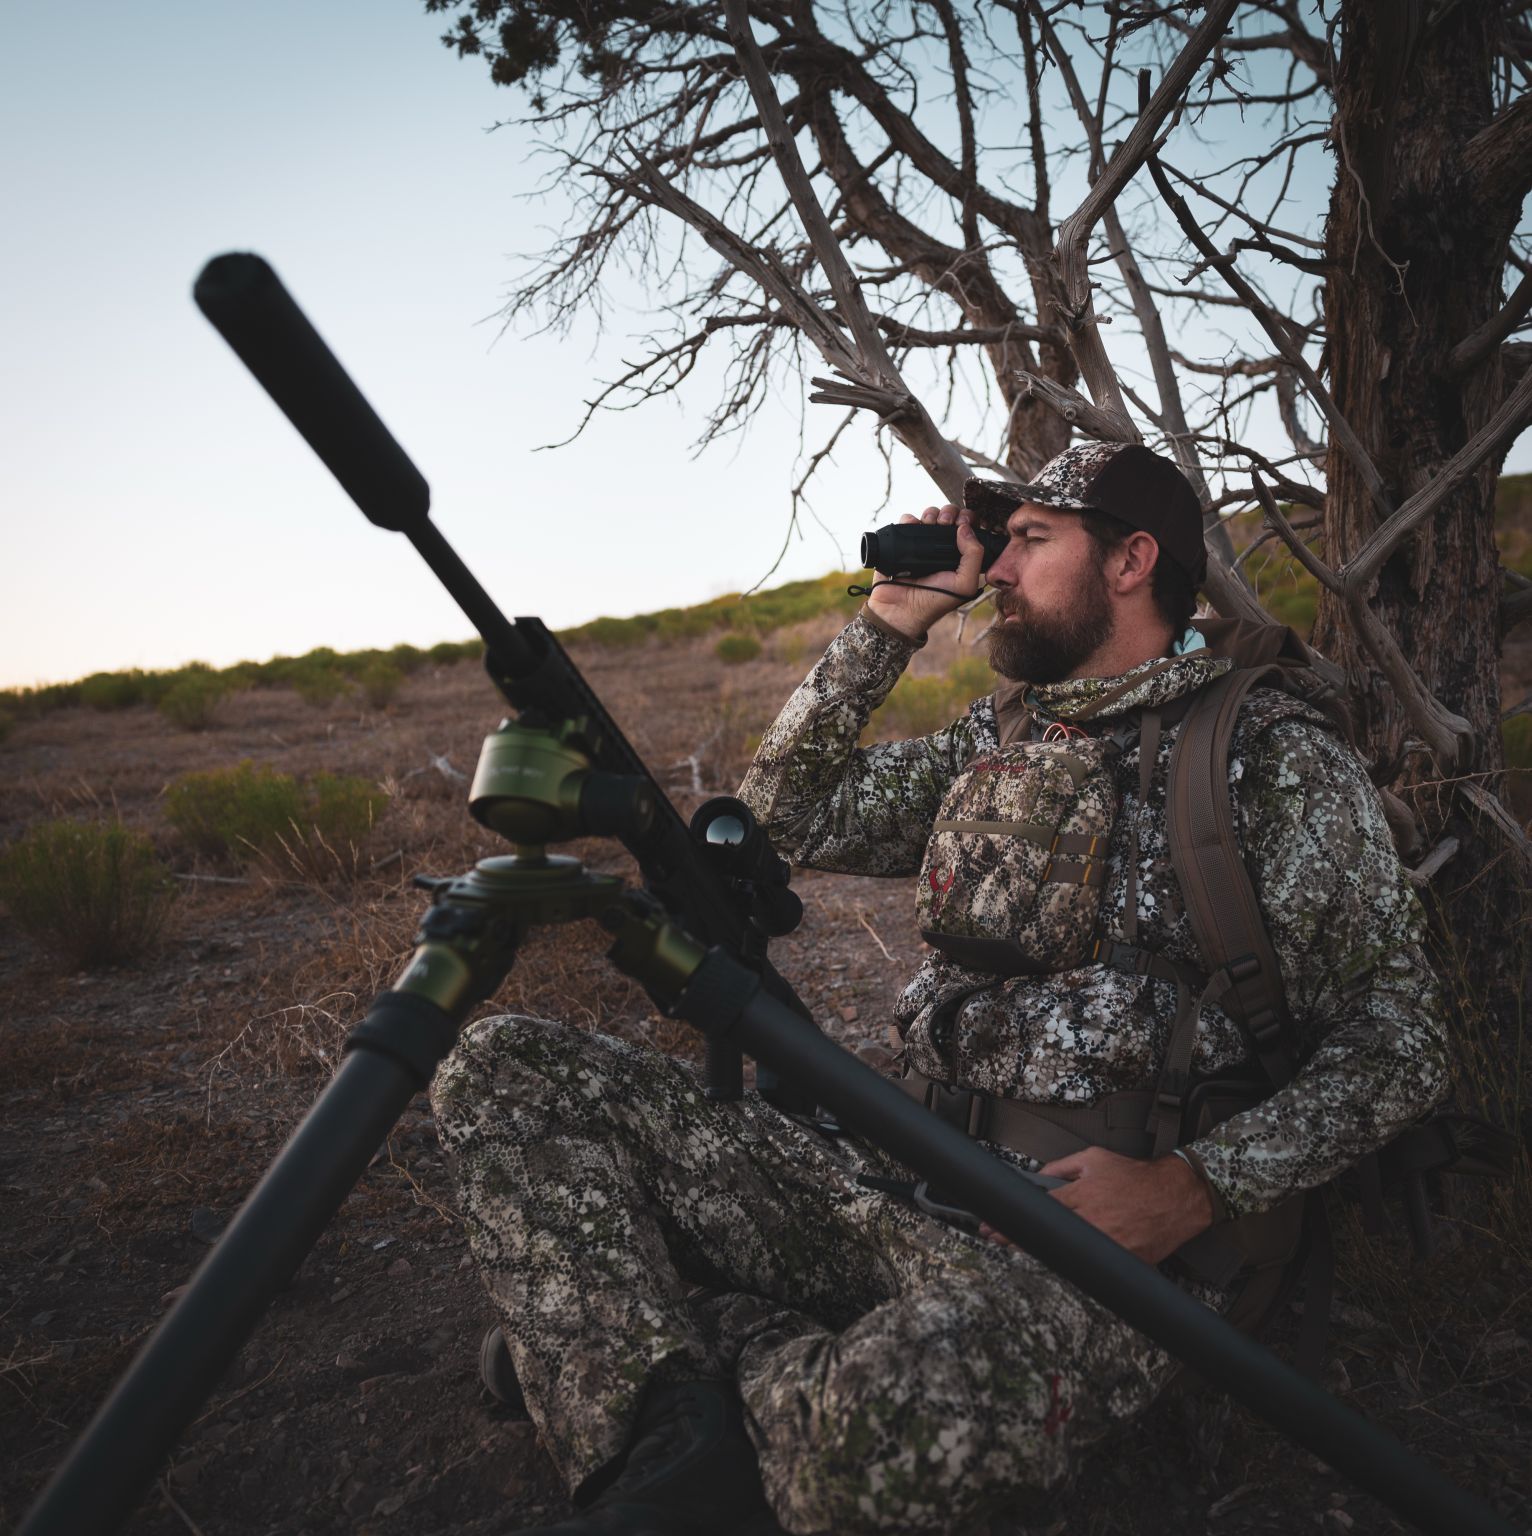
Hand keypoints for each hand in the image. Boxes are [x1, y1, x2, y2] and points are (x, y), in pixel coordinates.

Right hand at [865, 504, 988, 642]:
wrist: (900, 609)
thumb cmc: (934, 602)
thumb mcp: (964, 585)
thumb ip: (973, 556)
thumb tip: (965, 528)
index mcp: (958, 555)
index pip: (968, 527)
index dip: (968, 519)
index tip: (964, 522)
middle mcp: (941, 547)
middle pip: (949, 516)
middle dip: (950, 513)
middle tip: (946, 523)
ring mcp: (920, 544)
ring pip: (929, 515)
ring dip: (932, 513)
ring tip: (929, 524)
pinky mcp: (901, 543)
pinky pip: (906, 521)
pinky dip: (910, 519)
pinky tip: (913, 526)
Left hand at [978, 1147, 1214, 1264]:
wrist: (1175, 1196)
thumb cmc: (1137, 1177)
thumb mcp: (1094, 1159)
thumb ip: (1061, 1167)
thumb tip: (1038, 1176)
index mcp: (1082, 1196)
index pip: (1037, 1212)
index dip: (1011, 1222)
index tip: (992, 1227)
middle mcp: (1092, 1221)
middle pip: (1047, 1238)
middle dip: (1018, 1240)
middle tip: (999, 1239)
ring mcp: (1108, 1244)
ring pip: (1067, 1256)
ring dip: (1046, 1254)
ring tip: (1030, 1248)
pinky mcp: (1123, 1260)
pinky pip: (1094, 1266)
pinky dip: (1079, 1264)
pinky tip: (1066, 1260)